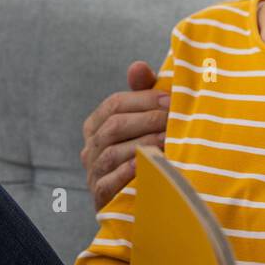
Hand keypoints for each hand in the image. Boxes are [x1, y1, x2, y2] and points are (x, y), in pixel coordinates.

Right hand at [81, 61, 169, 210]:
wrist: (145, 199)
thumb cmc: (147, 150)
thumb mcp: (145, 120)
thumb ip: (142, 93)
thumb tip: (138, 66)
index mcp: (96, 125)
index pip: (114, 104)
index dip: (143, 99)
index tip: (170, 99)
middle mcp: (90, 148)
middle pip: (114, 126)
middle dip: (147, 120)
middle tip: (174, 118)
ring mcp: (93, 173)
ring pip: (114, 152)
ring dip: (144, 144)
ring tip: (169, 140)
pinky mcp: (101, 197)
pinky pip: (110, 182)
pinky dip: (130, 172)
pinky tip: (150, 164)